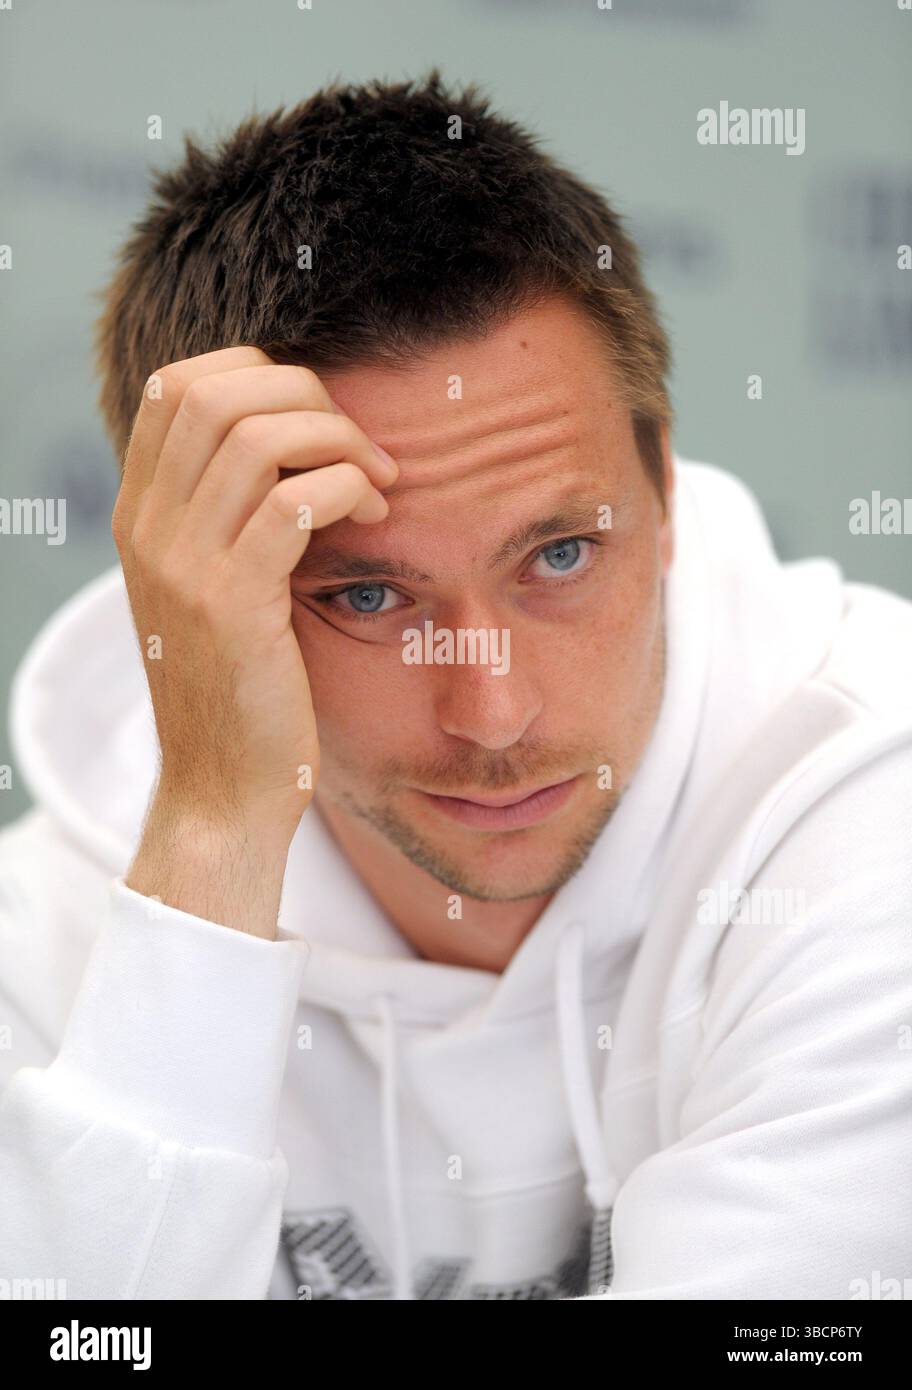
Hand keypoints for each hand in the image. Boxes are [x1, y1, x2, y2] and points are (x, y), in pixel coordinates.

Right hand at [113, 346, 396, 935]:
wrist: (222, 789)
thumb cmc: (240, 688)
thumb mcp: (215, 589)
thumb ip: (227, 515)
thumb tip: (292, 444)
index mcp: (140, 516)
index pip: (179, 384)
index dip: (257, 373)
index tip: (318, 417)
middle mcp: (149, 528)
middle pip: (219, 391)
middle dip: (308, 396)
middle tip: (360, 445)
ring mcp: (184, 564)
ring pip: (260, 435)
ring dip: (339, 440)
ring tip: (379, 481)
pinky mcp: (234, 604)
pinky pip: (297, 502)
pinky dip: (349, 489)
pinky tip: (376, 518)